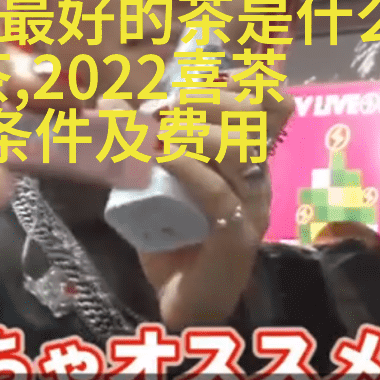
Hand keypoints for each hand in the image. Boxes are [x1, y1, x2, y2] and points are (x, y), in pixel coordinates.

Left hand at [122, 76, 293, 329]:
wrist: (183, 304)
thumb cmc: (172, 239)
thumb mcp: (153, 183)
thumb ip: (137, 145)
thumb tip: (106, 101)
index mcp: (247, 161)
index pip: (273, 106)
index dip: (246, 80)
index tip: (204, 74)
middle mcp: (257, 179)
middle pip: (257, 116)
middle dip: (210, 97)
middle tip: (169, 102)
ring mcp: (251, 208)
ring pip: (239, 149)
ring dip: (196, 128)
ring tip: (160, 128)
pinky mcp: (236, 237)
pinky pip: (217, 192)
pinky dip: (187, 166)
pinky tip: (161, 154)